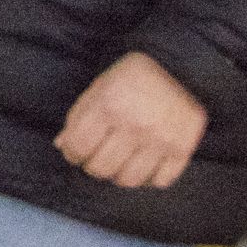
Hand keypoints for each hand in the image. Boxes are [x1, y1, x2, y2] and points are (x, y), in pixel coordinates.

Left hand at [54, 51, 207, 190]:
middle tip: (97, 158)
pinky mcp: (183, 148)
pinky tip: (144, 163)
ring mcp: (162, 138)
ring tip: (119, 162)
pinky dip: (149, 178)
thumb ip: (78, 116)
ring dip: (119, 175)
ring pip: (130, 180)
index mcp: (109, 104)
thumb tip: (62, 146)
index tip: (76, 152)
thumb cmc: (131, 79)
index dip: (72, 154)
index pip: (79, 146)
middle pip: (102, 168)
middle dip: (93, 166)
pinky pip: (161, 181)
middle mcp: (136, 123)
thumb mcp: (99, 88)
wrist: (178, 66)